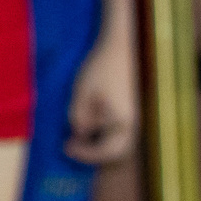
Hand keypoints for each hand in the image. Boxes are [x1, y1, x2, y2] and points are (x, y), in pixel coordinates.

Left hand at [66, 32, 136, 162]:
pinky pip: (118, 128)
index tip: (67, 147)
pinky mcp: (129, 108)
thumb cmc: (101, 69)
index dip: (86, 153)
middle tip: (72, 145)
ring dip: (98, 142)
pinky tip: (89, 122)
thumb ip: (80, 118)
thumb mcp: (82, 94)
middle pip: (117, 150)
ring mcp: (133, 115)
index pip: (107, 150)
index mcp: (123, 123)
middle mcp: (133, 123)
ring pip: (118, 140)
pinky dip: (103, 131)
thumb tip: (80, 134)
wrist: (120, 47)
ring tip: (78, 134)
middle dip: (94, 152)